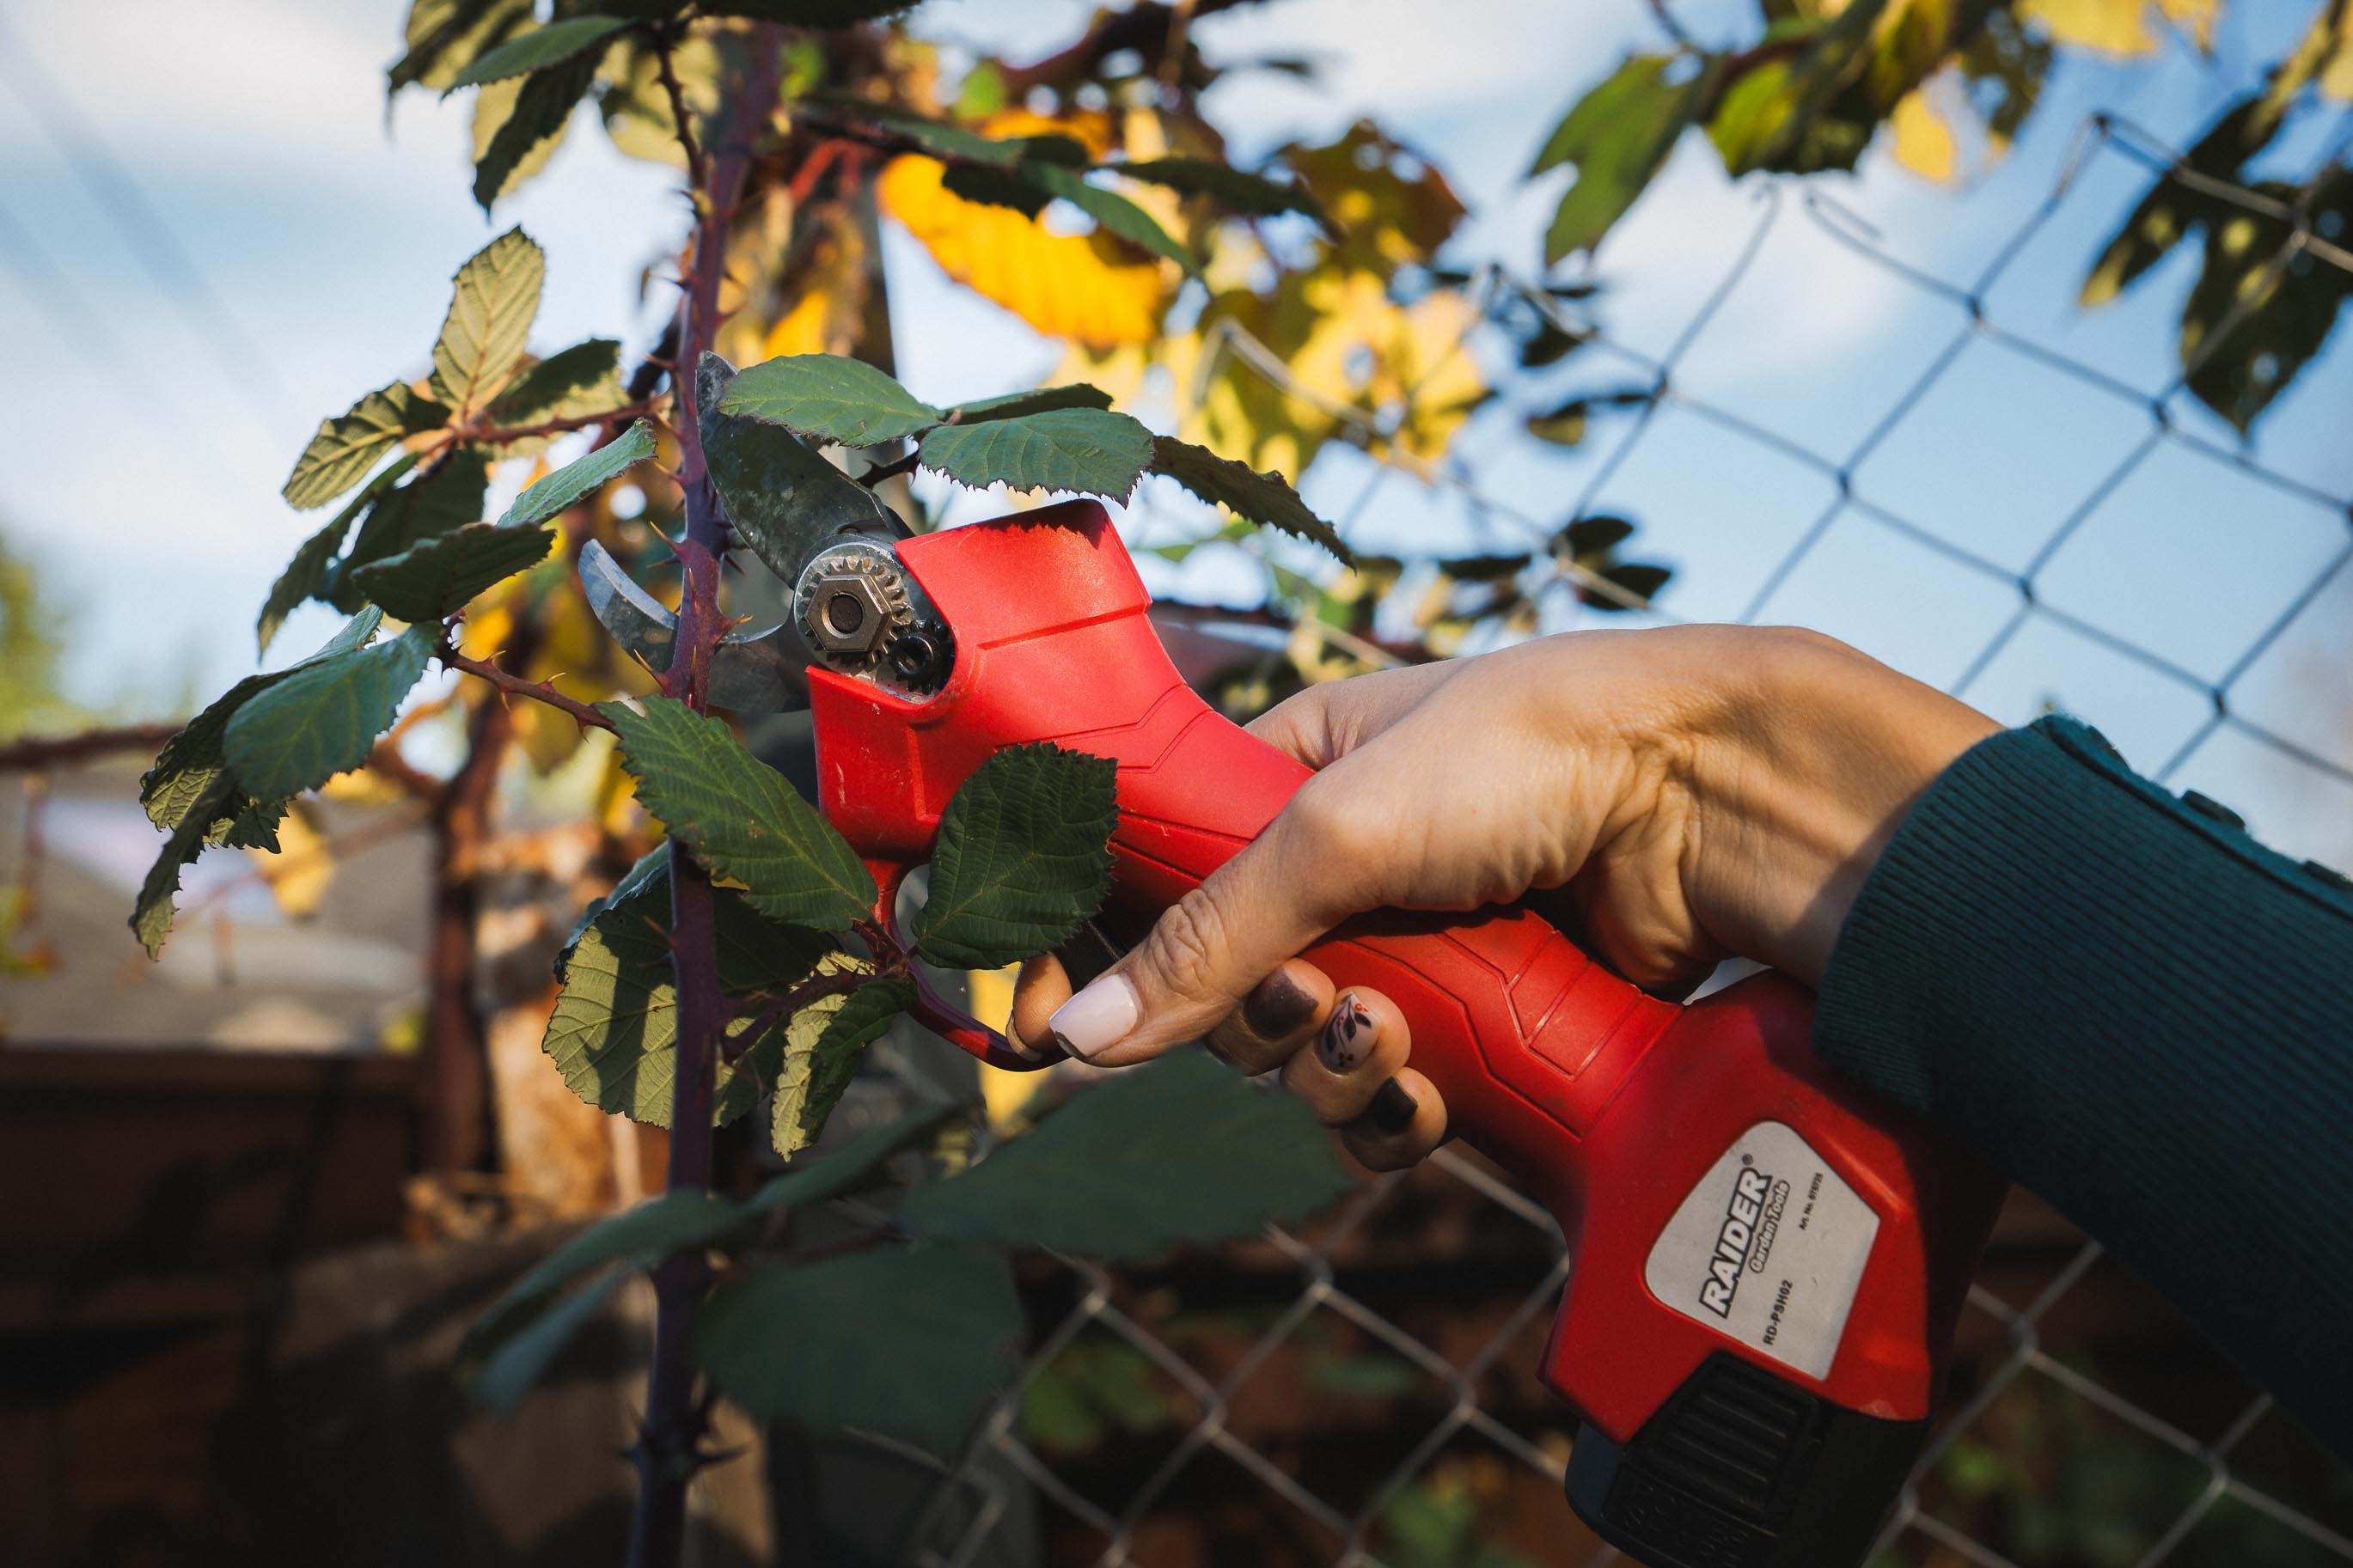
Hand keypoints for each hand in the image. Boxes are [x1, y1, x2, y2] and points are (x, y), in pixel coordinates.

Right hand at [1007, 625, 1996, 1165]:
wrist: (1704, 796)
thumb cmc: (1522, 752)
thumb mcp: (1336, 829)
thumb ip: (1206, 938)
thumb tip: (1076, 1039)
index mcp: (1287, 774)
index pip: (1153, 874)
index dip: (1099, 953)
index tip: (1046, 1023)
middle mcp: (1341, 862)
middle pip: (1229, 990)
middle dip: (1261, 1020)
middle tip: (1318, 1001)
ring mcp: (1414, 942)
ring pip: (1310, 1057)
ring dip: (1334, 1075)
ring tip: (1396, 1043)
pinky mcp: (1480, 1014)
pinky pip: (1392, 1098)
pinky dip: (1397, 1112)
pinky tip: (1433, 1094)